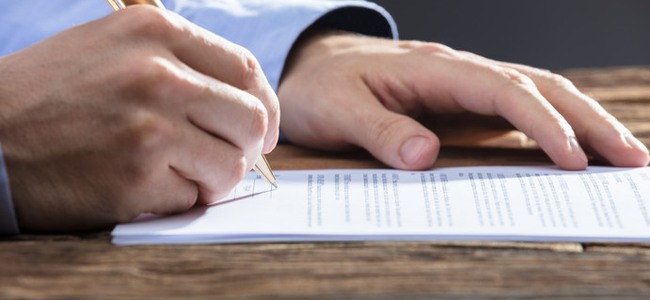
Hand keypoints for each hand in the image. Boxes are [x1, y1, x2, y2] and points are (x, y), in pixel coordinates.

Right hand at [0, 6, 278, 231]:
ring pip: (231, 164)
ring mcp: (150, 124)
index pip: (245, 69)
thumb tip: (241, 98)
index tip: (262, 130)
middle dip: (247, 148)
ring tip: (178, 175)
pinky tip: (145, 187)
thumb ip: (178, 63)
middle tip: (224, 160)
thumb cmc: (51, 97)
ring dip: (213, 179)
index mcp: (155, 32)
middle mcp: (159, 73)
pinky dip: (179, 199)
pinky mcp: (137, 174)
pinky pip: (193, 197)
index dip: (264, 105)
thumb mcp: (112, 49)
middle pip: (251, 118)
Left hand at [278, 31, 648, 169]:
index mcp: (431, 69)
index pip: (502, 89)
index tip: (573, 158)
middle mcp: (456, 73)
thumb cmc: (321, 87)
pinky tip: (570, 151)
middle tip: (632, 156)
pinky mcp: (459, 105)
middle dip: (586, 119)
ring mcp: (461, 88)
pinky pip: (513, 112)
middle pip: (535, 86)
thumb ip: (377, 131)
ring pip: (533, 94)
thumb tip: (425, 157)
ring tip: (620, 154)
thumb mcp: (336, 110)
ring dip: (579, 121)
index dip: (542, 122)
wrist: (312, 68)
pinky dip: (548, 128)